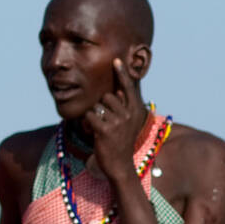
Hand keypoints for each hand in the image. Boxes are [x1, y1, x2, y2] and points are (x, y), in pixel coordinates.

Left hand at [84, 58, 143, 182]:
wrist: (119, 164)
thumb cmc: (120, 140)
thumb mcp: (127, 121)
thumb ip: (123, 105)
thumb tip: (116, 89)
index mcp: (136, 110)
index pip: (127, 88)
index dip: (121, 73)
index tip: (116, 60)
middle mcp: (129, 114)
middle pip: (107, 96)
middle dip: (102, 106)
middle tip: (107, 122)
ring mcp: (118, 122)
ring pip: (97, 105)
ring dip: (95, 115)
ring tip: (102, 128)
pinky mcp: (106, 129)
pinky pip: (90, 115)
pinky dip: (88, 123)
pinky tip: (95, 132)